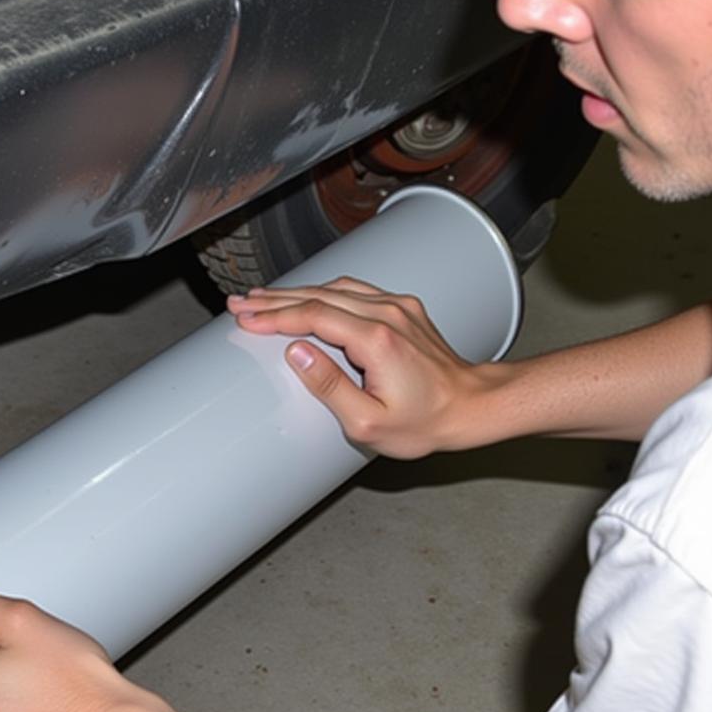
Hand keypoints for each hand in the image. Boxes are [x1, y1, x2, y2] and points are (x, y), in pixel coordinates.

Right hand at [228, 277, 502, 457]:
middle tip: (239, 303)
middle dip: (274, 299)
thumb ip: (328, 386)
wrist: (472, 406)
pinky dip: (322, 292)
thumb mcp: (369, 422)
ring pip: (335, 289)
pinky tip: (304, 296)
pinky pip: (354, 291)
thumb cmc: (424, 422)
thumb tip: (296, 351)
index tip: (244, 318)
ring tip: (261, 299)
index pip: (313, 316)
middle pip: (319, 296)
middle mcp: (387, 314)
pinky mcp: (403, 309)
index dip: (274, 316)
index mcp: (376, 340)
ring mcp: (397, 307)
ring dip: (295, 292)